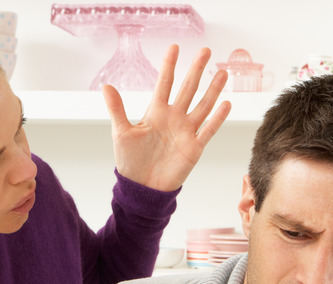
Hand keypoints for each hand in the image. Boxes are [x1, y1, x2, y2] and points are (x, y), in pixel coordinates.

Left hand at [103, 44, 231, 191]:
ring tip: (222, 72)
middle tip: (205, 50)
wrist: (142, 187)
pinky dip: (217, 118)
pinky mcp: (194, 147)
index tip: (174, 47)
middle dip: (196, 69)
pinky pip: (208, 130)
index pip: (165, 83)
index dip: (169, 66)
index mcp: (156, 112)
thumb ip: (117, 109)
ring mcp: (186, 131)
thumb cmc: (130, 161)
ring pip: (203, 105)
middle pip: (188, 89)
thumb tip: (106, 86)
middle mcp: (174, 118)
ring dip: (213, 90)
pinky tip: (226, 104)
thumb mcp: (121, 133)